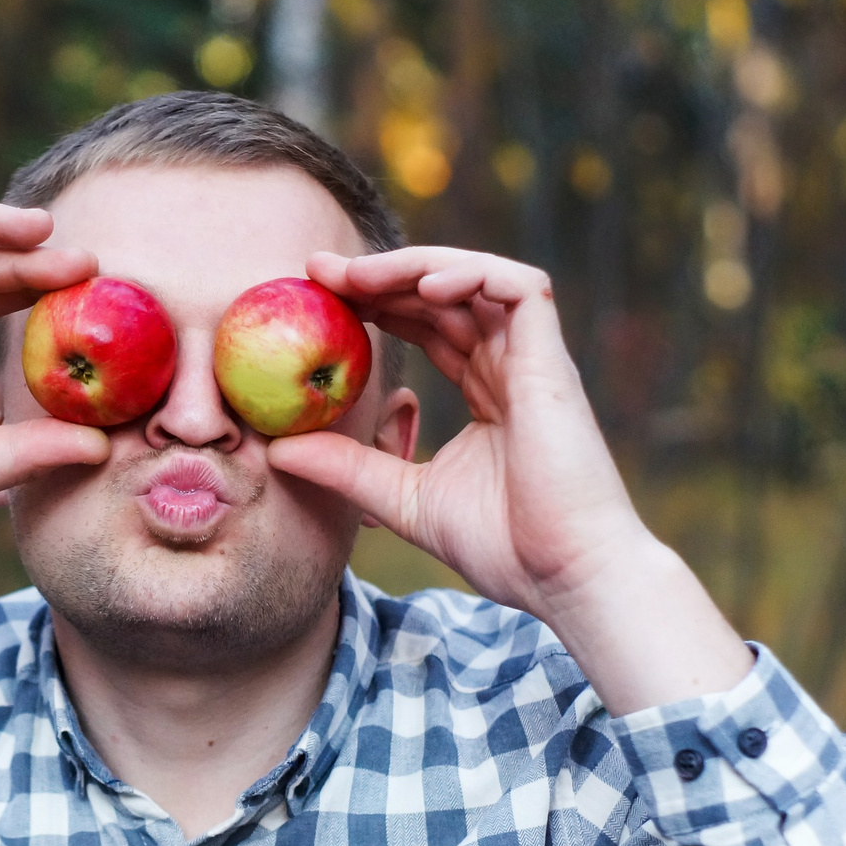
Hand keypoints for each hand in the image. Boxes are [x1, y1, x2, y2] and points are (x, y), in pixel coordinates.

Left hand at [269, 247, 752, 710]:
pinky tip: (423, 286)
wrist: (568, 579)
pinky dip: (474, 274)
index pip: (426, 324)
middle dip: (381, 274)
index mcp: (485, 391)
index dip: (375, 302)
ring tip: (356, 276)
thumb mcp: (402, 499)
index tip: (317, 297)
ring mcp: (535, 361)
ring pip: (477, 278)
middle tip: (317, 271)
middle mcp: (511, 366)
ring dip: (415, 266)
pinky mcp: (554, 363)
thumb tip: (277, 449)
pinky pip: (521, 289)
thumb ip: (347, 468)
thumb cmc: (507, 549)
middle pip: (444, 294)